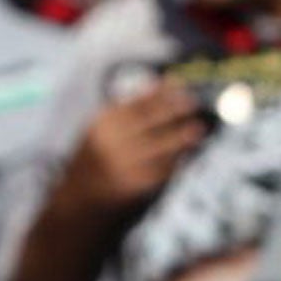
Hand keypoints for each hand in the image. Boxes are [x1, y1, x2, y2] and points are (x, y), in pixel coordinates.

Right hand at [59, 83, 204, 214]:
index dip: (160, 93)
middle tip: (194, 103)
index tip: (179, 84)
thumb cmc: (101, 156)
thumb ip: (131, 112)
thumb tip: (167, 89)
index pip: (136, 104)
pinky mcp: (136, 185)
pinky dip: (176, 162)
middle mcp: (111, 142)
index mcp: (103, 124)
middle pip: (148, 122)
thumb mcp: (106, 130)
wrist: (81, 196)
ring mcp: (124, 164)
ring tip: (200, 129)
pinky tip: (187, 155)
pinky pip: (162, 170)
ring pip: (159, 147)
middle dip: (172, 111)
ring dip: (181, 137)